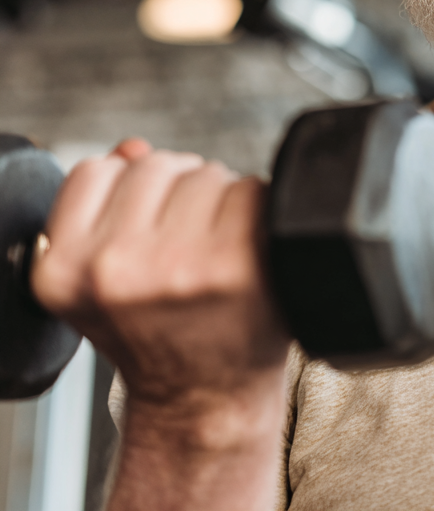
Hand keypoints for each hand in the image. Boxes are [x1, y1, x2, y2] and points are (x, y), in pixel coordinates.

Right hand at [31, 139, 289, 434]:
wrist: (204, 399)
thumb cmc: (160, 330)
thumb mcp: (104, 273)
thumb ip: (108, 204)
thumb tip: (132, 147)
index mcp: (63, 268)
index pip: (98, 170)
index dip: (130, 193)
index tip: (146, 230)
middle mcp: (113, 267)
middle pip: (159, 164)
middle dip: (179, 194)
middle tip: (187, 248)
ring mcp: (176, 265)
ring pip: (206, 173)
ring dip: (219, 201)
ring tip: (215, 252)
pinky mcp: (234, 264)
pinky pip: (250, 190)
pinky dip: (257, 210)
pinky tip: (247, 251)